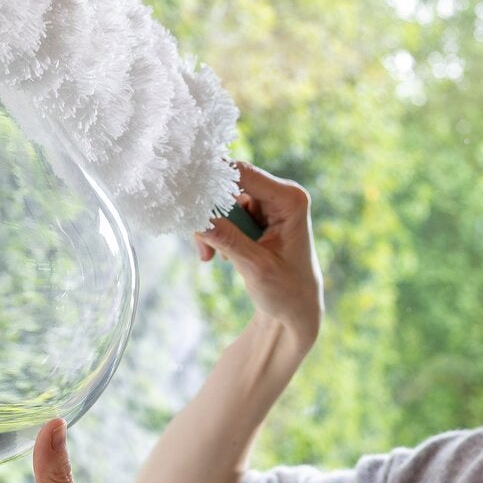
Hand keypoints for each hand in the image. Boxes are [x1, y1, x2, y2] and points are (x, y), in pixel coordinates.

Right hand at [194, 160, 323, 342]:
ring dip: (212, 227)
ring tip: (211, 257)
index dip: (212, 178)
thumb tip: (196, 219)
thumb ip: (227, 240)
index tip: (185, 194)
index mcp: (290, 199)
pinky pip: (226, 213)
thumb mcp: (256, 267)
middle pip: (229, 185)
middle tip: (202, 245)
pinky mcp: (257, 215)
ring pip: (223, 201)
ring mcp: (268, 204)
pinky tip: (222, 256)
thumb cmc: (287, 290)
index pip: (243, 173)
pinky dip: (217, 232)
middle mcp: (281, 194)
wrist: (297, 309)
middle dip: (211, 213)